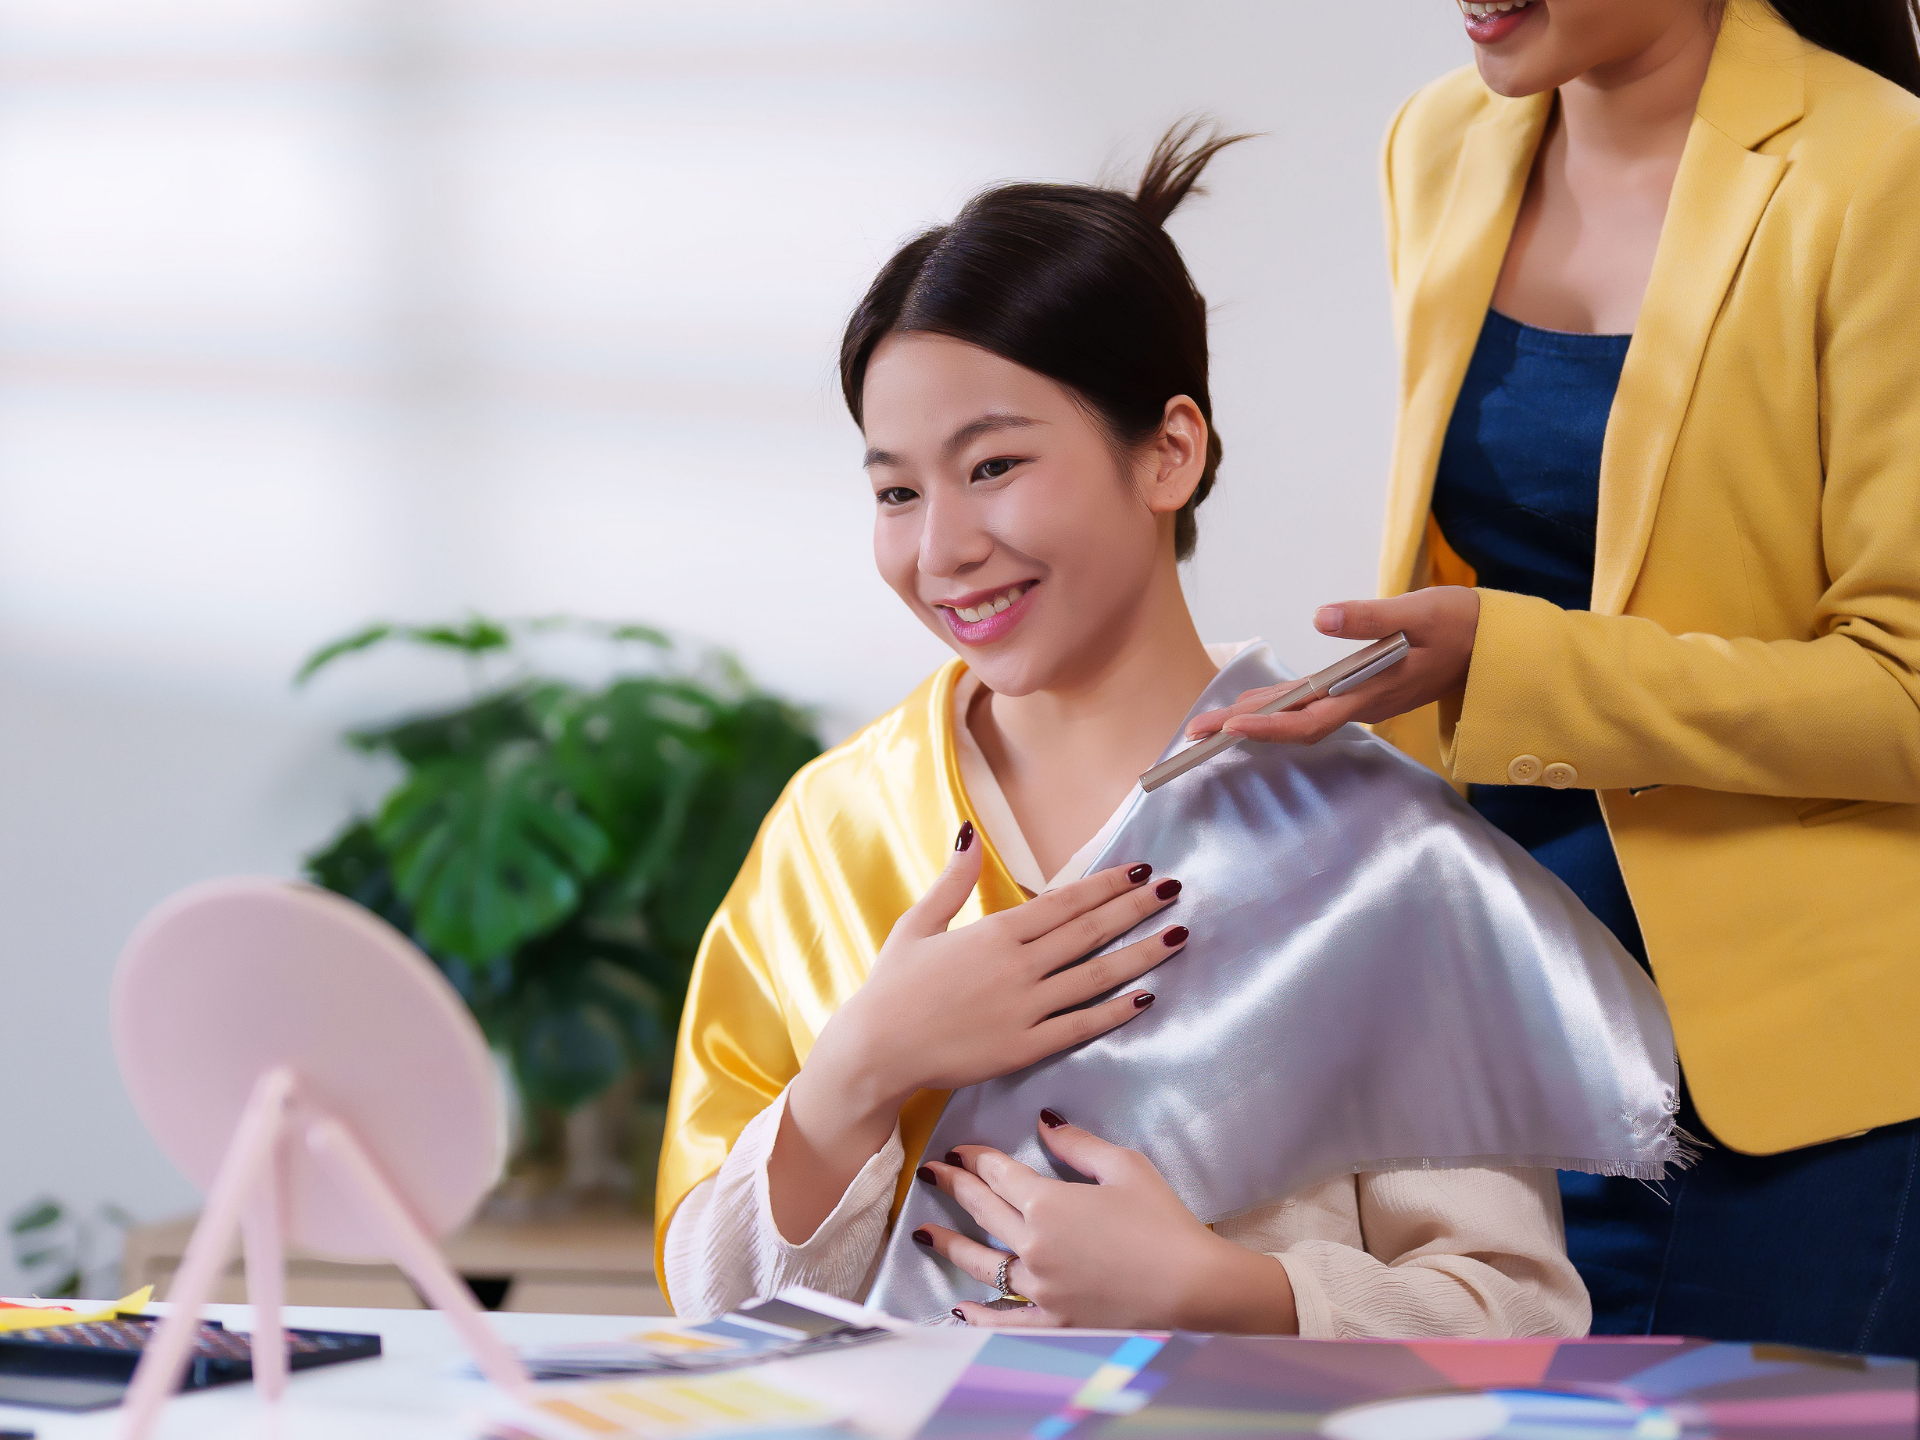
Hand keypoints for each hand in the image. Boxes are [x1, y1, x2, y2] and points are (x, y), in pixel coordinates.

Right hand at [772, 827, 1186, 1242]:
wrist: (875, 1051)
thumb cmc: (891, 988)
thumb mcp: (916, 924)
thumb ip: (953, 881)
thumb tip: (969, 832)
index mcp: (993, 933)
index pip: (1064, 902)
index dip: (1106, 885)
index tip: (1138, 870)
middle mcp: (1017, 967)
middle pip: (1089, 932)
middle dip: (1135, 908)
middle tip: (1173, 890)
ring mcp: (1025, 1009)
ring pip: (1095, 977)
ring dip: (1140, 955)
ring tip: (1177, 936)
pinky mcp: (1025, 1047)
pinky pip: (1081, 1026)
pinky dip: (1116, 1011)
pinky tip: (1146, 996)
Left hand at [915, 1114, 1296, 1333]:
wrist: (1192, 1286)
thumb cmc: (1163, 1220)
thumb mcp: (1124, 1166)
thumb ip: (1078, 1144)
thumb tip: (1044, 1121)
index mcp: (1047, 1203)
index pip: (998, 1173)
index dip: (975, 1157)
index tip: (959, 1149)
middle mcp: (1034, 1245)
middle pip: (983, 1210)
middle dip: (954, 1187)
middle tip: (930, 1173)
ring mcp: (1040, 1288)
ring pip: (983, 1263)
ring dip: (950, 1245)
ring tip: (924, 1234)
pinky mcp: (1054, 1321)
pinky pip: (1005, 1320)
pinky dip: (978, 1315)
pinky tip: (958, 1309)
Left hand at [1186, 587, 1479, 746]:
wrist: (1496, 649)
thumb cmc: (1461, 626)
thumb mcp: (1419, 611)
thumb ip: (1369, 617)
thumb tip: (1320, 617)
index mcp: (1369, 693)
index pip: (1308, 720)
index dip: (1267, 726)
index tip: (1229, 727)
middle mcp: (1360, 704)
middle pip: (1292, 725)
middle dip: (1241, 728)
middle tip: (1192, 734)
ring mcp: (1361, 701)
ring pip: (1300, 717)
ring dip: (1256, 719)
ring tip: (1209, 723)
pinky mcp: (1363, 692)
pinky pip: (1313, 706)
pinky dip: (1280, 707)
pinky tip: (1256, 704)